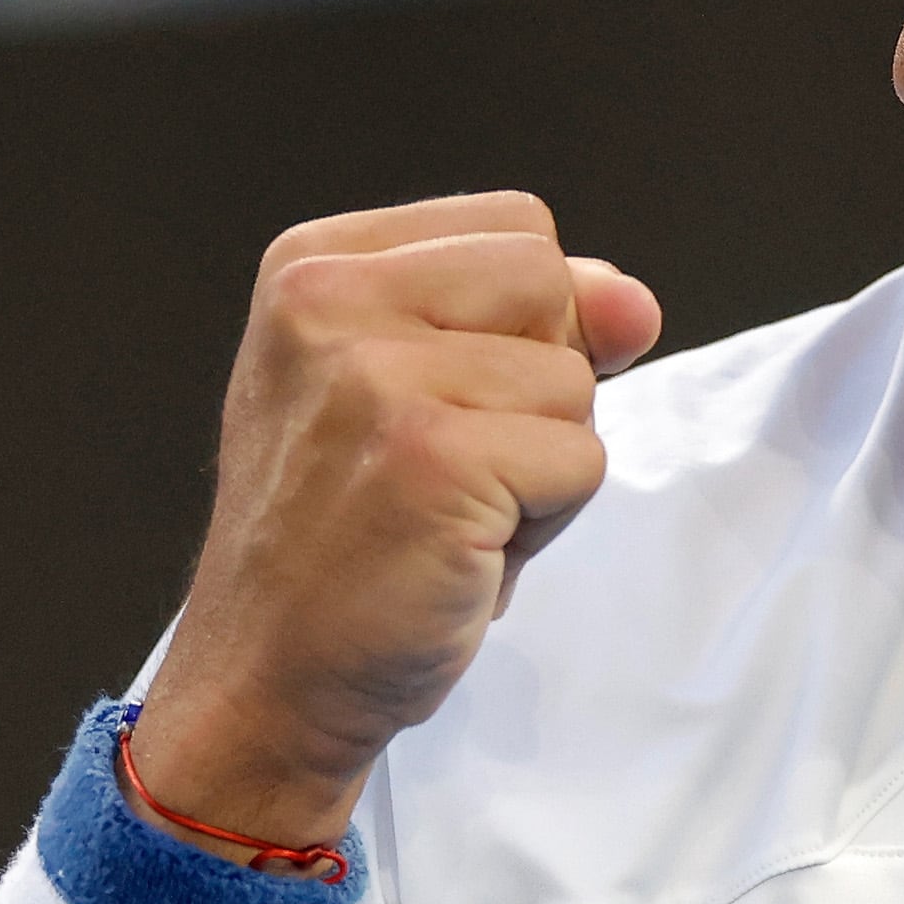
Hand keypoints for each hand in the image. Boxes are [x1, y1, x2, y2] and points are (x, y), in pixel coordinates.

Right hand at [127, 193, 661, 850]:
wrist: (270, 674)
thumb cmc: (349, 538)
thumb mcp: (417, 387)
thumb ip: (530, 320)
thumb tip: (634, 301)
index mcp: (316, 263)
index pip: (520, 229)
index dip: (527, 326)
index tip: (441, 403)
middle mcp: (329, 300)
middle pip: (553, 283)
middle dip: (540, 386)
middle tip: (444, 466)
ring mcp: (376, 377)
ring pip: (575, 382)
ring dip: (541, 467)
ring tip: (446, 514)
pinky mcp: (433, 459)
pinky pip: (581, 461)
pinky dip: (543, 524)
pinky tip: (458, 552)